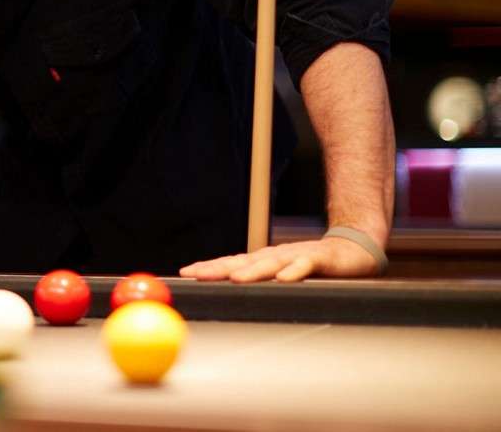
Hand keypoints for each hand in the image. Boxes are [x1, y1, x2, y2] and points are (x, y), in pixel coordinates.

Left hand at [179, 237, 381, 282]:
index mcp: (264, 260)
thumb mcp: (281, 274)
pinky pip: (305, 266)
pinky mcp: (319, 259)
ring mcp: (296, 256)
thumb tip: (230, 291)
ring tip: (235, 279)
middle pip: (243, 261)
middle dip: (218, 268)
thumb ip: (259, 283)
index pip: (231, 262)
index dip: (209, 267)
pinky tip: (284, 279)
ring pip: (270, 263)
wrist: (353, 249)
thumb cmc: (313, 264)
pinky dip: (294, 272)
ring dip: (252, 272)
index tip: (186, 272)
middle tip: (198, 274)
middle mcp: (275, 255)